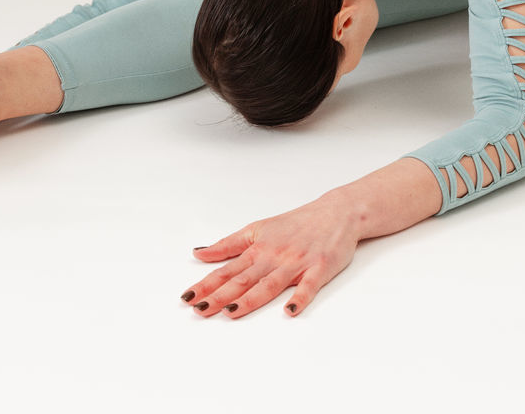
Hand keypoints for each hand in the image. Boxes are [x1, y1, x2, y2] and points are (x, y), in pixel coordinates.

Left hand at [181, 195, 359, 318]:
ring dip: (251, 299)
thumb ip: (229, 244)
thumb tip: (199, 253)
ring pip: (270, 284)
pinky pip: (309, 286)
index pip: (227, 269)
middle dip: (220, 295)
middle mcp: (274, 256)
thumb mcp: (258, 228)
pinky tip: (289, 310)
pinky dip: (300, 298)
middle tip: (200, 309)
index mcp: (258, 248)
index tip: (188, 297)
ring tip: (232, 312)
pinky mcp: (320, 268)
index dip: (206, 284)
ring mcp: (297, 263)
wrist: (336, 212)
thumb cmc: (298, 222)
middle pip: (244, 279)